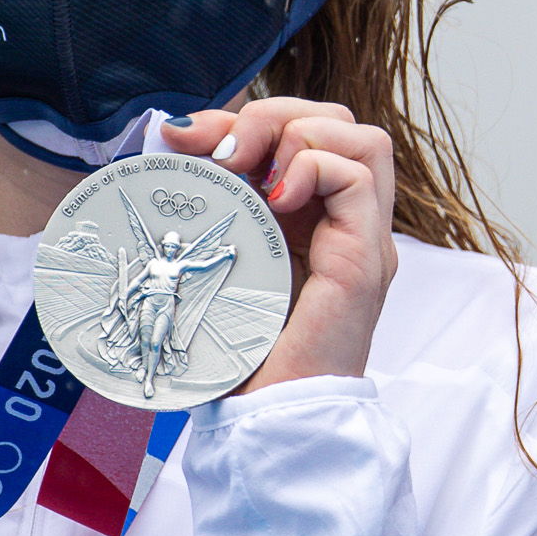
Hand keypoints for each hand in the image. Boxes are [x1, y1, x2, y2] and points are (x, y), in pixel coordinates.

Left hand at [158, 100, 398, 394]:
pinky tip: (272, 200)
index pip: (302, 133)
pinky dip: (311, 167)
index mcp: (312, 222)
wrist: (266, 421)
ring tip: (248, 170)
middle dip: (271, 114)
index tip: (186, 137)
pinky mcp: (364, 259)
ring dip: (295, 134)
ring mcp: (362, 240)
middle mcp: (346, 225)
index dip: (246, 117)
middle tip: (219, 151)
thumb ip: (204, 205)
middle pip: (337, 122)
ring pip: (360, 138)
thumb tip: (171, 138)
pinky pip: (358, 176)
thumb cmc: (237, 356)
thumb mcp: (210, 263)